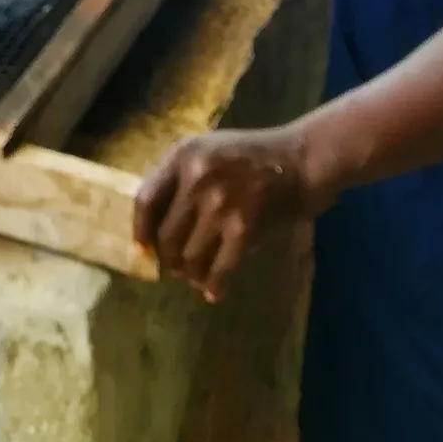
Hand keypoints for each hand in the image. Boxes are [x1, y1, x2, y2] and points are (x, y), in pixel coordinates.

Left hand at [134, 127, 322, 300]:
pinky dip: (214, 285)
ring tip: (195, 277)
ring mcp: (220, 203)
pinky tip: (214, 291)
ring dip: (190, 274)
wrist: (302, 160)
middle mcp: (197, 177)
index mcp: (183, 155)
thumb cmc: (252, 156)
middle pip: (165, 236)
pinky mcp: (244, 228)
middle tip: (176, 267)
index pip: (146, 200)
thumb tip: (154, 228)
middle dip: (168, 259)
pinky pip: (219, 269)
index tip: (142, 249)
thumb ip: (180, 179)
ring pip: (189, 257)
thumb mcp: (208, 151)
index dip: (140, 231)